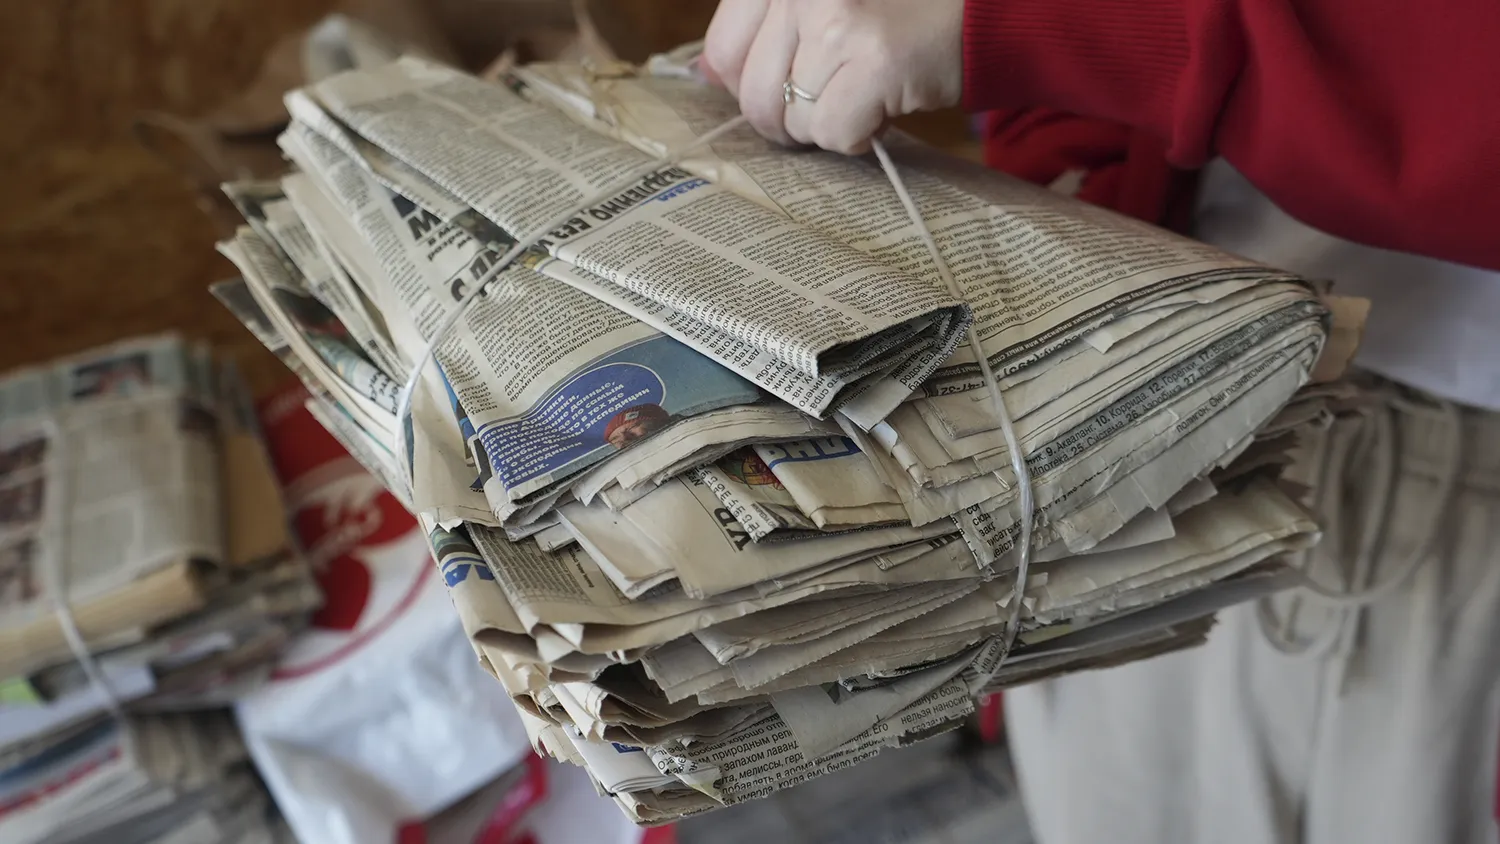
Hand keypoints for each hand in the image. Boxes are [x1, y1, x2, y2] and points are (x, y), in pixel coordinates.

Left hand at [703, 0, 964, 153]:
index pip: (722, 49)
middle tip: (831, 102)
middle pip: (752, 93)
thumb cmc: (902, 7)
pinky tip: (883, 110)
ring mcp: (835, 21)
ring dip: (827, 124)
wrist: (988, 5)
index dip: (749, 83)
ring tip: (863, 95)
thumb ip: (764, 25)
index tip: (789, 85)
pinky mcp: (874, 60)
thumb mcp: (822, 1)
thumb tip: (705, 74)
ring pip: (791, 118)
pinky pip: (832, 132)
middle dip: (788, 116)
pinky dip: (858, 137)